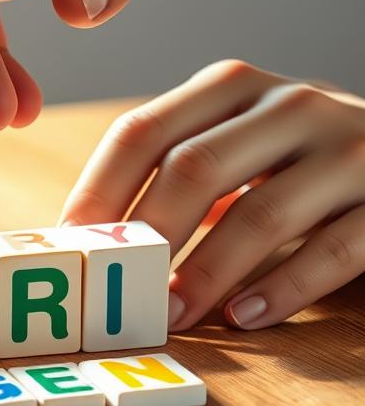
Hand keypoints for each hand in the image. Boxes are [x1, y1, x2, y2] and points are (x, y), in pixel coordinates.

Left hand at [59, 60, 364, 329]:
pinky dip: (282, 289)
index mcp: (231, 88)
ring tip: (172, 315)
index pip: (143, 131)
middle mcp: (288, 104)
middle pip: (195, 167)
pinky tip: (244, 317)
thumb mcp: (240, 146)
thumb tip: (88, 235)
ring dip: (206, 274)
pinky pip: (334, 249)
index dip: (98, 189)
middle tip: (118, 291)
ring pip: (261, 214)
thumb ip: (180, 172)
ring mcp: (347, 145)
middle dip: (149, 236)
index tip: (69, 243)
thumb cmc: (301, 163)